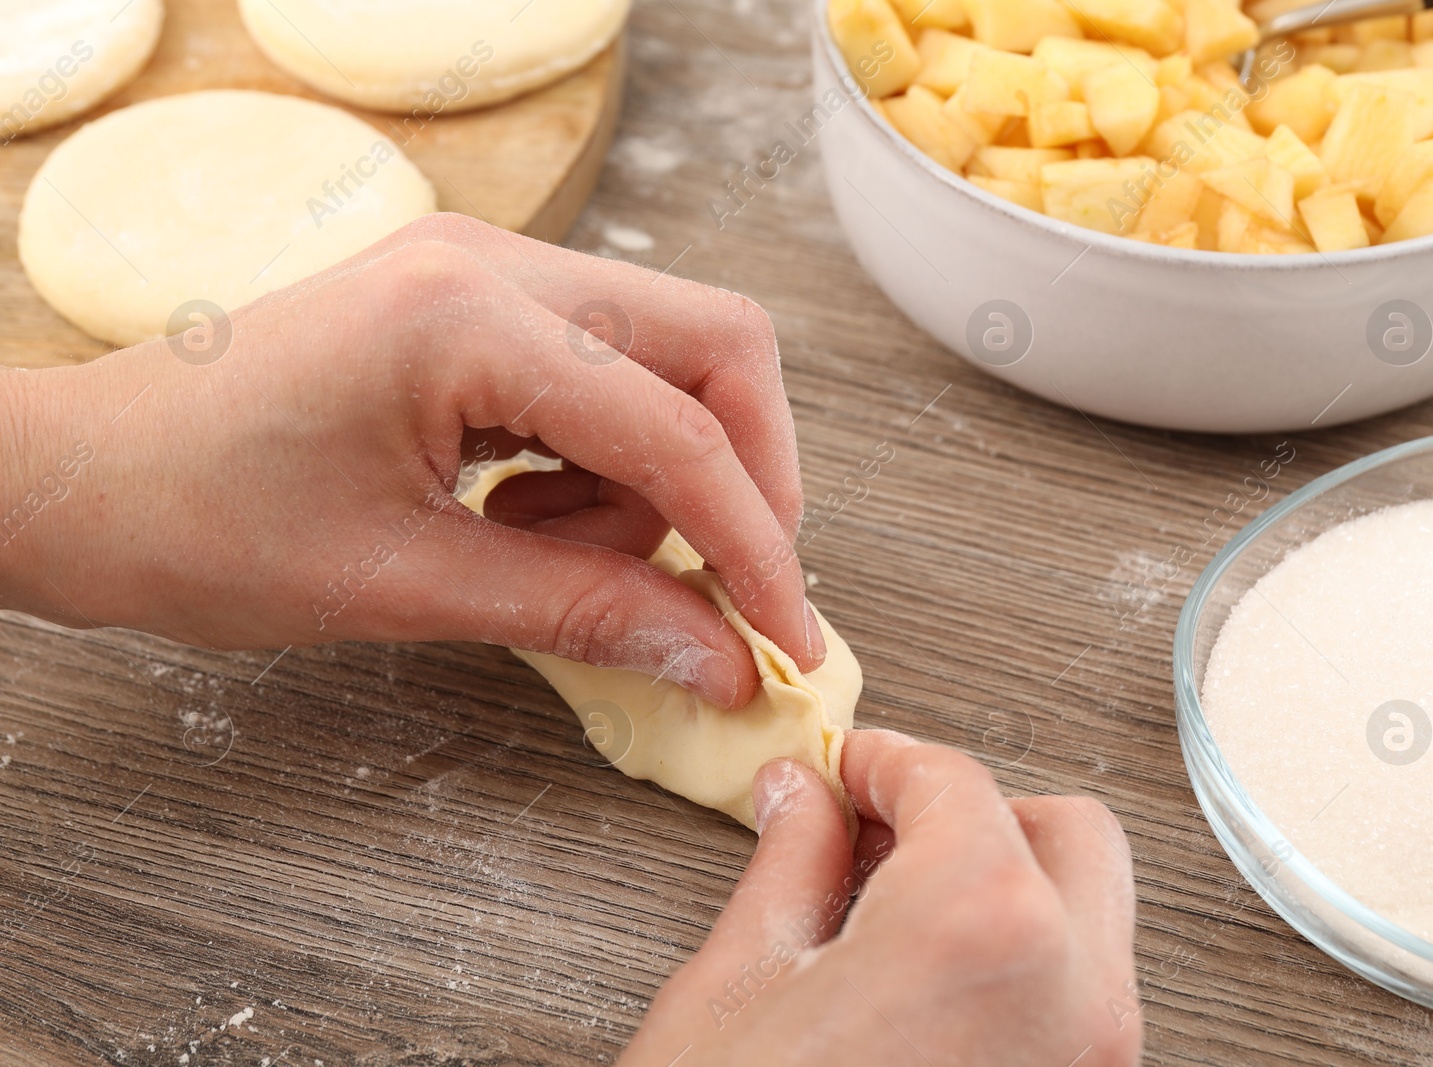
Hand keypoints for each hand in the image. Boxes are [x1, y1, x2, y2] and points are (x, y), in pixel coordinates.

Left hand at [0, 213, 822, 706]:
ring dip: (658, 478)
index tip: (785, 639)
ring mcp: (484, 272)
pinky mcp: (473, 303)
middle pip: (715, 345)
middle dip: (744, 477)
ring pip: (670, 359)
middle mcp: (493, 264)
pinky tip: (523, 510)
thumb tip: (716, 657)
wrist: (78, 479)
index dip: (753, 545)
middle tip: (718, 586)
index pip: (677, 429)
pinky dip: (604, 458)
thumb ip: (580, 611)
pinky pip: (604, 372)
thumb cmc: (194, 522)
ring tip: (555, 550)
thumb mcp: (402, 584)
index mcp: (465, 318)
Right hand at [619, 730, 1141, 1066]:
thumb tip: (805, 799)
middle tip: (880, 827)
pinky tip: (925, 983)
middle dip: (975, 811)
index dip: (890, 762)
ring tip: (891, 912)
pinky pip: (1081, 1003)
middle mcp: (1073, 994)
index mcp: (982, 924)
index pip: (958, 783)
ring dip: (1007, 885)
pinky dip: (1022, 964)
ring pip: (1090, 920)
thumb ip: (792, 862)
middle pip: (1065, 833)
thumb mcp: (741, 982)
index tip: (850, 769)